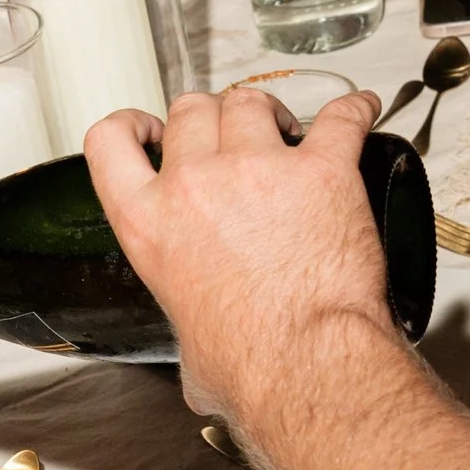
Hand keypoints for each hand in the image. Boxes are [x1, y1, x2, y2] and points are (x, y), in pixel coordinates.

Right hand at [84, 86, 389, 426]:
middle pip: (191, 111)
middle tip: (232, 138)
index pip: (110, 141)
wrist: (307, 365)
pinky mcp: (321, 169)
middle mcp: (195, 186)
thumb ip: (189, 337)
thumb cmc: (253, 365)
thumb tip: (202, 366)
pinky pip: (338, 117)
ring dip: (268, 111)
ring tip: (287, 129)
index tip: (150, 127)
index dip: (131, 125)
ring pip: (250, 103)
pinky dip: (353, 110)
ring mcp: (258, 169)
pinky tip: (360, 110)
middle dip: (211, 117)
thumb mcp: (188, 351)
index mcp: (149, 224)